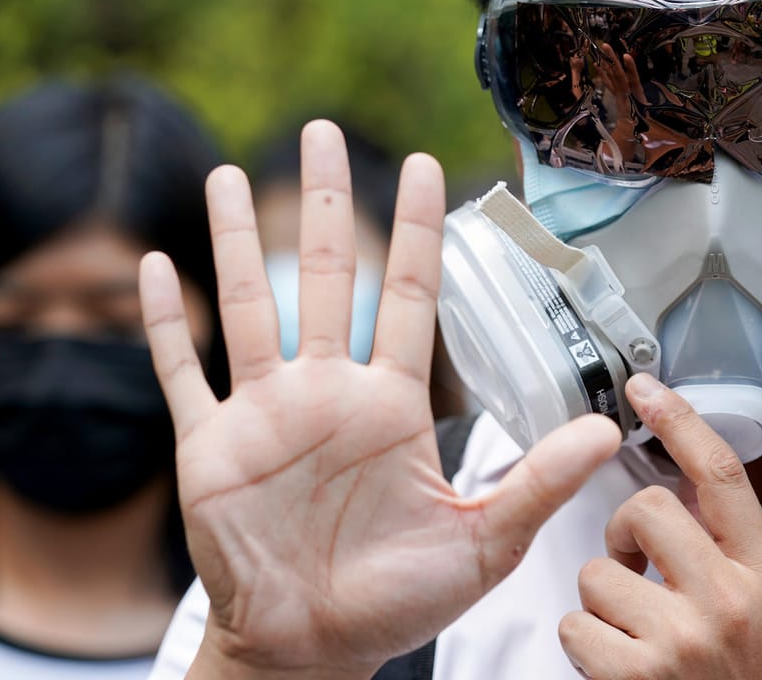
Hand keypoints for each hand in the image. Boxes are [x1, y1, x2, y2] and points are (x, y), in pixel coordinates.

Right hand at [139, 121, 620, 679]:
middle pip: (325, 277)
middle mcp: (327, 393)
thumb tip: (608, 429)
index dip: (415, 231)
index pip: (409, 297)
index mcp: (390, 406)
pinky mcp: (210, 447)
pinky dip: (165, 325)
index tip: (427, 167)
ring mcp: (264, 415)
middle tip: (323, 132)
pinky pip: (182, 373)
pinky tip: (153, 270)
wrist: (311, 647)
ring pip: (247, 308)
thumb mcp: (481, 542)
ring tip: (224, 175)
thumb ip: (537, 481)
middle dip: (323, 203)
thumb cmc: (395, 601)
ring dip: (233, 242)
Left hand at [558, 374, 761, 679]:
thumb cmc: (729, 676)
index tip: (645, 385)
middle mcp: (730, 599)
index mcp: (761, 572)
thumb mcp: (753, 606)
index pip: (721, 476)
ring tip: (631, 635)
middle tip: (635, 571)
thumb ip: (722, 549)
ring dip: (600, 602)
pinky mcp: (638, 674)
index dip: (681, 421)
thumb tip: (674, 484)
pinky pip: (574, 625)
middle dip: (623, 534)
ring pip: (598, 570)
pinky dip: (583, 645)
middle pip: (647, 508)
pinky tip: (615, 667)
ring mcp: (685, 638)